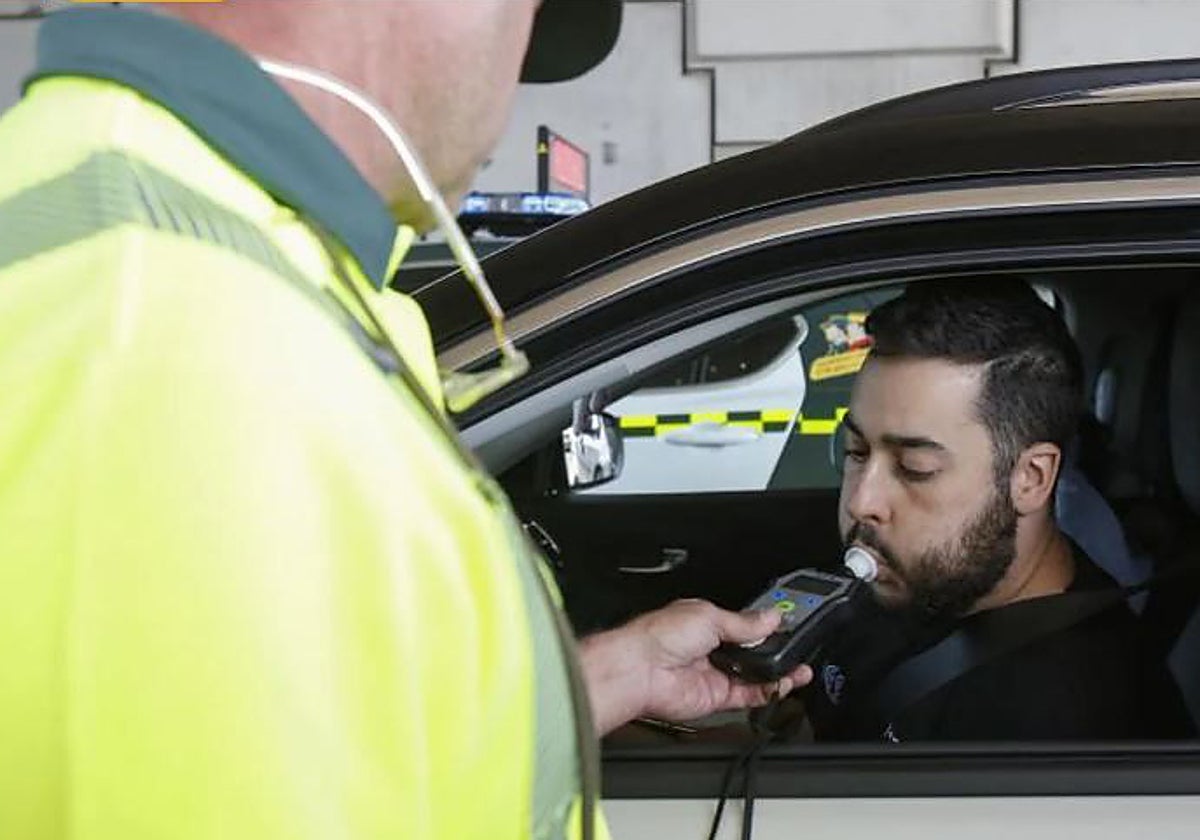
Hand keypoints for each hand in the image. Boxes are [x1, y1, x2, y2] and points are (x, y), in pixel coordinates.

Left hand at [578, 599, 812, 735]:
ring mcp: (713, 673)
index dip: (765, 626)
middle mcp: (710, 648)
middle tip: (798, 648)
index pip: (743, 623)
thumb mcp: (709, 616)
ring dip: (777, 672)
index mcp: (705, 621)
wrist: (640, 670)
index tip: (787, 625)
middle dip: (774, 650)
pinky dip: (768, 691)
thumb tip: (771, 618)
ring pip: (754, 675)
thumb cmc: (659, 636)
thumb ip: (744, 623)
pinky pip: (748, 695)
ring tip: (799, 668)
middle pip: (751, 651)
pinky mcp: (715, 697)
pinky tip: (783, 683)